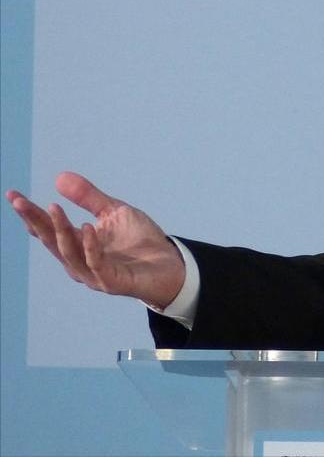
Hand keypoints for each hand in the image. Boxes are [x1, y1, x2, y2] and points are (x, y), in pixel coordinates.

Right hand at [6, 171, 185, 309]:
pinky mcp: (112, 281)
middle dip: (34, 221)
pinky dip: (90, 246)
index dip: (30, 213)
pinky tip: (88, 228)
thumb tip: (59, 177)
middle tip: (19, 201)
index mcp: (78, 245)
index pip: (48, 228)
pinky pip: (96, 263)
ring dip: (60, 230)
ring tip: (53, 207)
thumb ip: (88, 197)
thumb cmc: (141, 241)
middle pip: (51, 241)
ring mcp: (94, 274)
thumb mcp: (114, 212)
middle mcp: (79, 261)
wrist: (170, 263)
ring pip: (69, 253)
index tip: (13, 195)